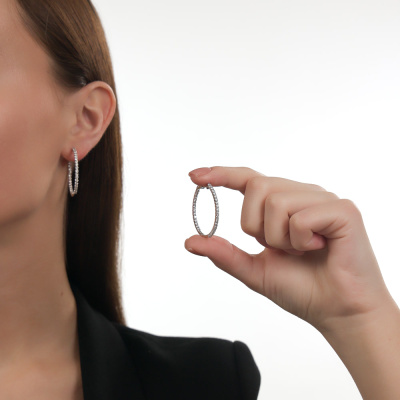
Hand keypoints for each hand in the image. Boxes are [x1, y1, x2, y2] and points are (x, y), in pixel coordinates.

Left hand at [184, 166, 393, 333]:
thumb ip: (224, 253)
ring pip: (276, 201)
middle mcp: (301, 194)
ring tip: (301, 251)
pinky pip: (301, 217)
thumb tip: (190, 241)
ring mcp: (323, 199)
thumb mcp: (254, 270)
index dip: (222, 174)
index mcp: (283, 204)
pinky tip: (319, 249)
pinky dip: (301, 241)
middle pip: (256, 186)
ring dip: (279, 238)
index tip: (194, 176)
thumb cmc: (301, 289)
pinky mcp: (343, 210)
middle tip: (278, 247)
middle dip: (255, 225)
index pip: (248, 179)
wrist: (337, 312)